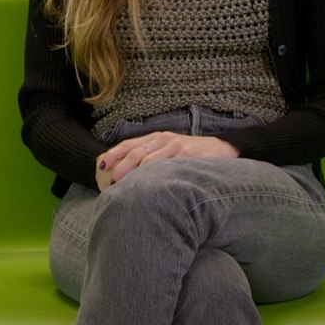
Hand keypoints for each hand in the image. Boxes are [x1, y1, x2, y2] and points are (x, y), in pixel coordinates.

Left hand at [93, 131, 239, 190]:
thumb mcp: (170, 150)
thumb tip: (128, 173)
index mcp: (157, 138)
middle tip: (112, 181)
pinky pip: (169, 166)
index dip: (114, 154)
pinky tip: (150, 184)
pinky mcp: (188, 155)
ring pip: (149, 160)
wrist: (223, 148)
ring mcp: (176, 146)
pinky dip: (157, 174)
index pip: (129, 144)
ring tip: (127, 186)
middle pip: (136, 152)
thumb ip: (152, 156)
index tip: (101, 166)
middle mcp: (164, 140)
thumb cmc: (193, 153)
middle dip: (121, 167)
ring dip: (136, 174)